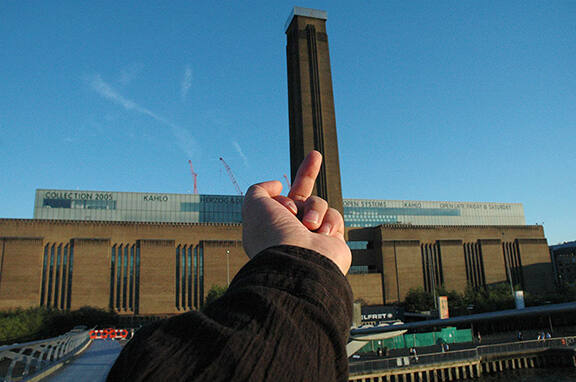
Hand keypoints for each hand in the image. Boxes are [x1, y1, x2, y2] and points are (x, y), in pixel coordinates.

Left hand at [242, 151, 350, 273]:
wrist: (299, 263)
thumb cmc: (274, 235)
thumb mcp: (254, 204)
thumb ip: (261, 189)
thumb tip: (278, 186)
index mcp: (271, 226)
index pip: (276, 201)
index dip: (278, 191)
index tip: (278, 186)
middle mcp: (292, 231)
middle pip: (302, 195)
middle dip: (308, 172)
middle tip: (315, 154)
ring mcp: (313, 236)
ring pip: (318, 203)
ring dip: (314, 208)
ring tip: (309, 225)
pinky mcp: (333, 241)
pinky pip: (334, 216)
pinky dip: (329, 221)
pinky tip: (322, 235)